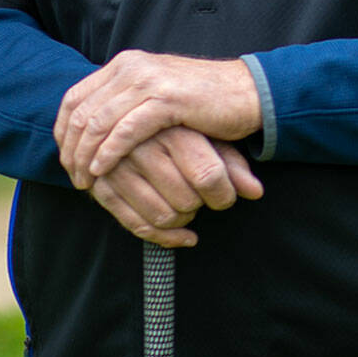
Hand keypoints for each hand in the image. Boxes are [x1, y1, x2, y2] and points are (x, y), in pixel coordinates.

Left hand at [55, 50, 260, 188]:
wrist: (247, 93)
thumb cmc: (201, 101)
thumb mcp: (155, 93)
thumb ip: (125, 101)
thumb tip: (89, 127)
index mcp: (125, 64)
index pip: (74, 97)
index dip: (62, 131)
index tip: (65, 159)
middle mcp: (132, 67)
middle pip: (81, 112)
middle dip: (71, 149)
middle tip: (72, 177)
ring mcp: (149, 81)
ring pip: (98, 122)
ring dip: (85, 156)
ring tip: (85, 180)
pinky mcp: (167, 100)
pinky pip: (125, 130)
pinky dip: (108, 153)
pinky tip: (103, 171)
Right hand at [87, 127, 264, 247]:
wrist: (123, 118)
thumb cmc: (177, 129)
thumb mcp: (206, 137)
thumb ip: (231, 163)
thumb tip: (256, 192)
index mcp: (172, 129)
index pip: (207, 175)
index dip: (223, 194)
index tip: (225, 196)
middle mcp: (142, 148)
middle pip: (186, 200)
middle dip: (202, 206)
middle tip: (203, 197)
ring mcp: (118, 170)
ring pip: (163, 217)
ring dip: (183, 220)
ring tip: (188, 205)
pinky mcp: (101, 189)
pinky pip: (138, 227)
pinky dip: (166, 238)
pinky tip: (184, 235)